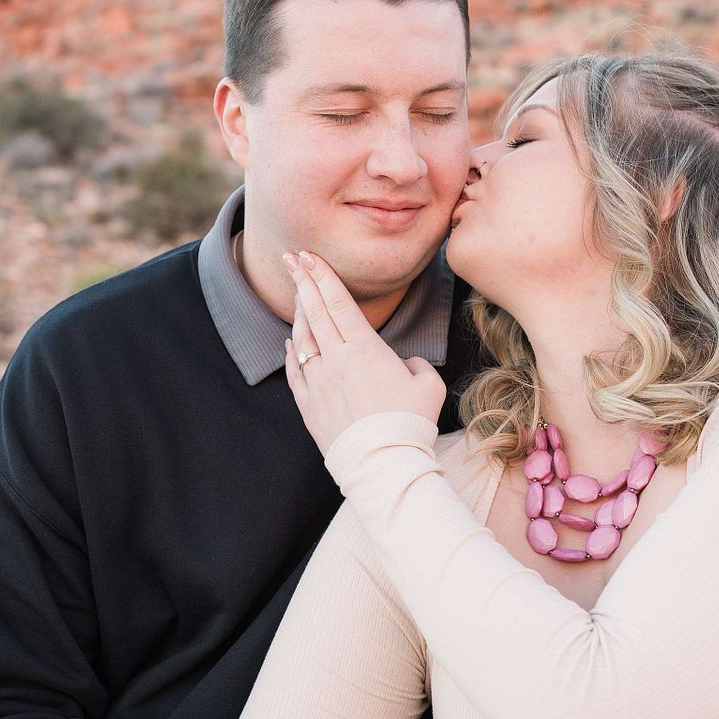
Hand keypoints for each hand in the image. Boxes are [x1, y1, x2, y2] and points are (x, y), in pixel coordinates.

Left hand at [282, 250, 445, 454]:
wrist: (383, 462)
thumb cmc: (410, 422)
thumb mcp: (428, 384)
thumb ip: (414, 364)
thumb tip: (403, 364)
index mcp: (365, 348)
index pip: (339, 303)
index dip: (323, 276)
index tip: (309, 256)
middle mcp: (336, 359)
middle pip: (315, 312)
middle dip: (303, 281)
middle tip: (292, 258)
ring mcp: (318, 382)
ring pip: (303, 338)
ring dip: (298, 313)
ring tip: (296, 294)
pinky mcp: (309, 404)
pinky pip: (295, 370)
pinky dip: (292, 351)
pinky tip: (290, 342)